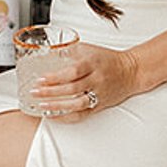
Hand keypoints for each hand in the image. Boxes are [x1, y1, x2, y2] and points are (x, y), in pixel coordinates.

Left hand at [26, 39, 143, 120]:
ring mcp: (99, 94)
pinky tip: (54, 116)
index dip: (56, 77)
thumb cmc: (108, 59)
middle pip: (72, 89)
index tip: (41, 79)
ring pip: (77, 104)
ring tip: (42, 107)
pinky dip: (66, 117)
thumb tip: (51, 52)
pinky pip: (82, 114)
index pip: (73, 72)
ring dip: (57, 106)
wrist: (131, 71)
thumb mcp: (90, 49)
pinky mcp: (100, 106)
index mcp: (93, 64)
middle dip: (51, 92)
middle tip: (34, 92)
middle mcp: (96, 80)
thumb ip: (71, 51)